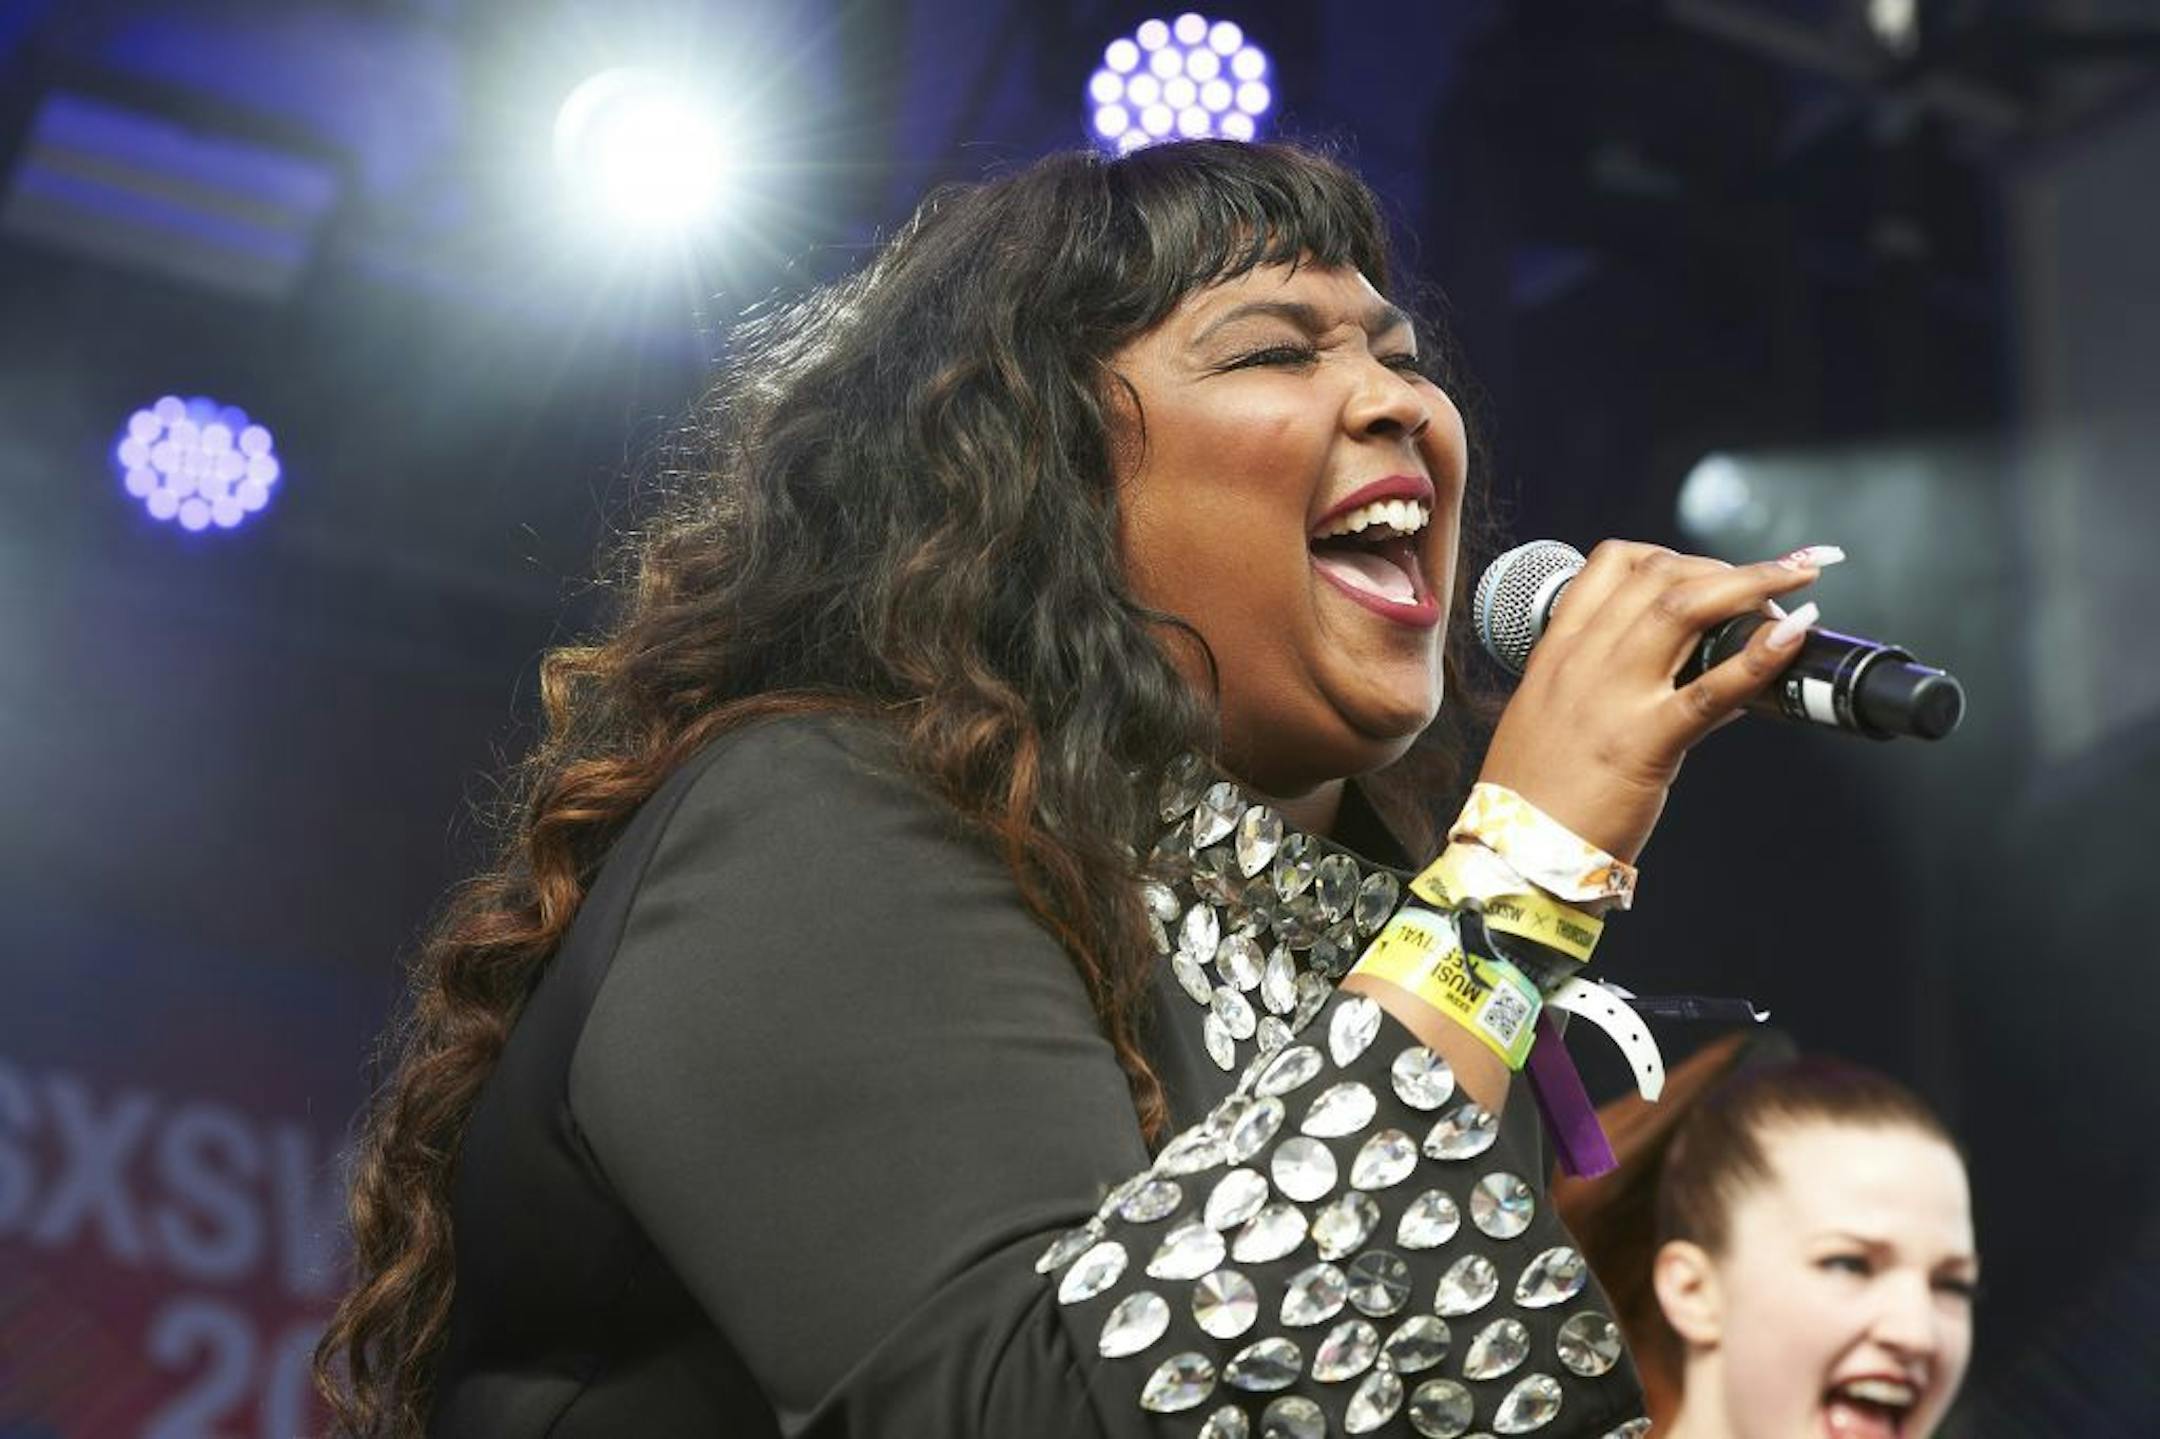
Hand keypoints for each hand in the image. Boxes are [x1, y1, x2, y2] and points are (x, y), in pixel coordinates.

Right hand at [1474, 540, 1836, 863]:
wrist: (1514, 855)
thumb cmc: (1536, 795)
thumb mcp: (1554, 718)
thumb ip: (1613, 688)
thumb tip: (1703, 673)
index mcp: (1559, 652)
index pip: (1613, 564)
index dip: (1673, 553)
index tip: (1709, 570)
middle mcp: (1584, 662)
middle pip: (1662, 575)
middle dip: (1728, 566)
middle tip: (1772, 582)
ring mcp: (1613, 698)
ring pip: (1686, 608)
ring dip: (1755, 582)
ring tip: (1800, 578)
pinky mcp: (1644, 743)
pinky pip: (1711, 688)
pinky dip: (1760, 654)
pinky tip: (1794, 634)